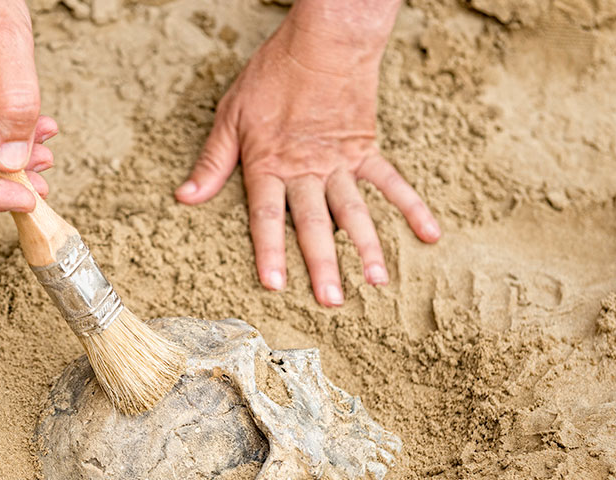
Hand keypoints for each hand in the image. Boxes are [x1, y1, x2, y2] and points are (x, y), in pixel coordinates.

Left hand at [176, 1, 440, 306]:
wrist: (324, 42)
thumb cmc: (272, 76)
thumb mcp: (230, 115)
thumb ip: (213, 161)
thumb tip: (185, 197)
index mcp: (269, 164)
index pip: (268, 216)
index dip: (270, 251)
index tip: (276, 285)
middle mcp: (306, 170)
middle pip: (316, 223)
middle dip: (323, 264)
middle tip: (332, 302)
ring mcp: (340, 162)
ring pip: (355, 211)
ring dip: (367, 247)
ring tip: (377, 282)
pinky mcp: (366, 149)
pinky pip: (392, 182)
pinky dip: (412, 207)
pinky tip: (430, 234)